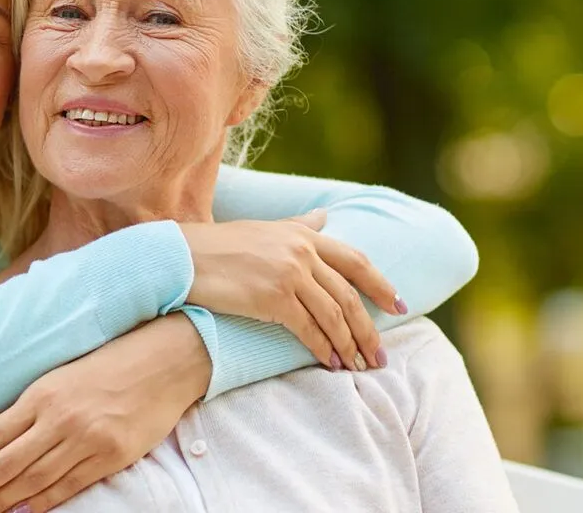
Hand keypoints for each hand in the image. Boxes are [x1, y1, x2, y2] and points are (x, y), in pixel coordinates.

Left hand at [0, 314, 208, 512]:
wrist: (162, 362)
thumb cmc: (108, 366)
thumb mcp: (59, 377)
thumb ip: (29, 408)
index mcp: (40, 395)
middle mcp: (58, 419)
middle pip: (4, 464)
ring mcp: (85, 439)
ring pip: (31, 480)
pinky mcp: (111, 456)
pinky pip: (68, 486)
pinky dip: (40, 503)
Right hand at [180, 208, 402, 371]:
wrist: (183, 258)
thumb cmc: (220, 246)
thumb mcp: (265, 229)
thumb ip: (299, 225)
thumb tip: (325, 216)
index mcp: (304, 235)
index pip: (356, 261)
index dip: (382, 286)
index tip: (400, 307)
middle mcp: (302, 252)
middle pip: (349, 295)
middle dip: (368, 329)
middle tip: (379, 355)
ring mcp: (289, 274)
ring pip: (333, 315)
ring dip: (349, 345)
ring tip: (358, 365)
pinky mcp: (272, 298)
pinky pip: (308, 329)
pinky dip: (323, 349)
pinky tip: (330, 363)